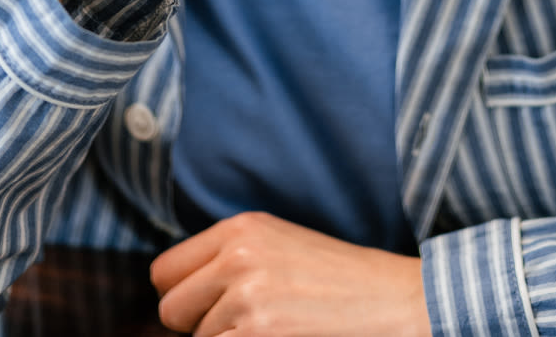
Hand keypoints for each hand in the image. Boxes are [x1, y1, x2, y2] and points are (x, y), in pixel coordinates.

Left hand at [150, 212, 431, 336]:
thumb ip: (226, 257)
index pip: (164, 272)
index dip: (182, 296)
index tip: (205, 306)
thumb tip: (177, 293)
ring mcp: (247, 300)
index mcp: (240, 228)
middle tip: (241, 324)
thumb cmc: (337, 278)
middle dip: (197, 325)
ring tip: (271, 329)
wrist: (391, 301)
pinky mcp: (258, 336)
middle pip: (171, 310)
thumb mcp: (277, 244)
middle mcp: (238, 258)